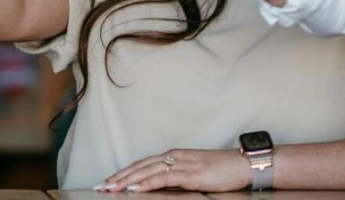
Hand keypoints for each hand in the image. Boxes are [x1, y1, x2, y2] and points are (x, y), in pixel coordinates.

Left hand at [97, 148, 248, 192]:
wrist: (245, 164)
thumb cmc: (223, 170)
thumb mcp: (195, 173)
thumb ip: (177, 178)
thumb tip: (159, 187)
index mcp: (174, 155)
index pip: (142, 164)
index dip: (123, 172)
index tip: (107, 182)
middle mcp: (174, 156)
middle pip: (139, 166)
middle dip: (117, 177)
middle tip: (99, 186)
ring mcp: (182, 163)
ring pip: (147, 171)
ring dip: (126, 180)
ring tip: (110, 188)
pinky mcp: (191, 174)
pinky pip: (164, 178)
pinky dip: (147, 182)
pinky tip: (135, 188)